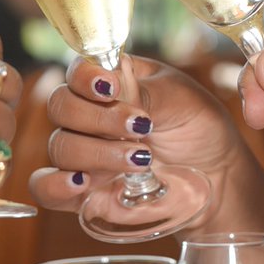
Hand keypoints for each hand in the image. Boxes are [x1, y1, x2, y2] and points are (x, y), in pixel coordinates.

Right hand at [29, 54, 260, 231]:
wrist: (218, 176)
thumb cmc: (199, 127)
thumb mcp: (181, 99)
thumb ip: (144, 92)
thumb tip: (115, 86)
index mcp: (111, 82)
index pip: (77, 70)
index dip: (85, 77)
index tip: (111, 89)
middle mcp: (89, 115)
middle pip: (61, 106)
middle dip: (99, 118)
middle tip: (141, 128)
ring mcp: (84, 153)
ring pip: (59, 145)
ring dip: (97, 152)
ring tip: (141, 159)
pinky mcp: (82, 192)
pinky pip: (46, 188)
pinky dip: (55, 184)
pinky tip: (81, 183)